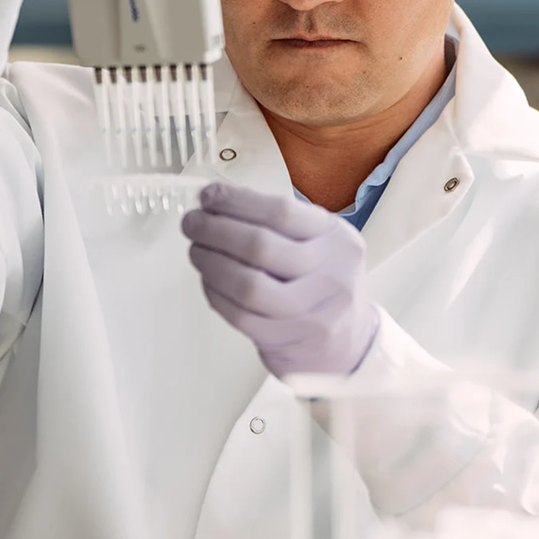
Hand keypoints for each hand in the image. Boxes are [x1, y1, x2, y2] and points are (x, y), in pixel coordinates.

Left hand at [182, 183, 379, 377]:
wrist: (347, 342)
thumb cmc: (321, 281)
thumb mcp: (319, 242)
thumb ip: (278, 223)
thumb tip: (217, 201)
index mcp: (337, 239)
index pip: (280, 211)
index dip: (235, 201)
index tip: (207, 196)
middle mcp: (332, 274)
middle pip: (260, 246)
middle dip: (214, 230)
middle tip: (191, 223)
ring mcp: (313, 313)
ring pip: (248, 285)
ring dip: (211, 263)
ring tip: (196, 251)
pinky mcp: (289, 341)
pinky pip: (241, 315)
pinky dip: (216, 294)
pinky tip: (208, 280)